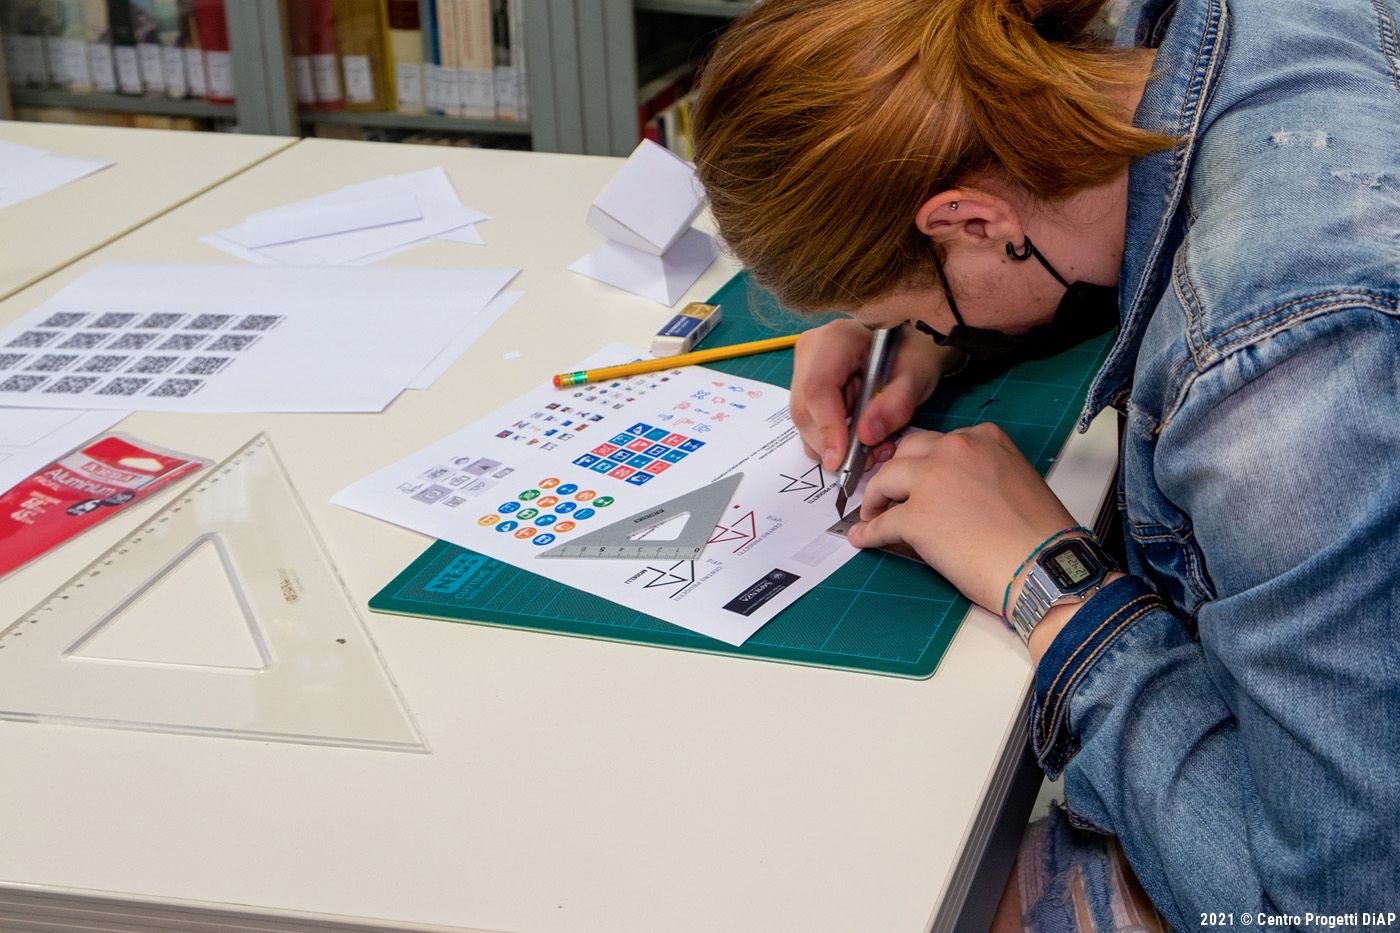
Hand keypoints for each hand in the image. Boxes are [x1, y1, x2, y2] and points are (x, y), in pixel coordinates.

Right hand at [790, 321, 959, 471]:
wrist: (907, 345)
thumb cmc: (914, 353)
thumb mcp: (917, 376)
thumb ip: (896, 405)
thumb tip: (866, 436)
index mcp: (836, 339)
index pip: (818, 389)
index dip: (827, 428)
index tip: (842, 459)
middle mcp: (811, 351)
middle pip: (804, 409)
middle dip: (831, 443)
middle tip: (866, 460)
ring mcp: (803, 368)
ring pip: (804, 420)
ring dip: (833, 444)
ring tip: (871, 447)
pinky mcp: (805, 386)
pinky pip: (810, 421)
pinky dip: (832, 439)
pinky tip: (858, 437)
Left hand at [847, 424, 1077, 614]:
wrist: (1045, 570)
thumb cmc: (1040, 538)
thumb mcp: (1014, 481)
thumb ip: (979, 474)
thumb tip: (947, 494)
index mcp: (985, 438)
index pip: (938, 442)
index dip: (923, 463)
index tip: (916, 478)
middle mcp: (956, 449)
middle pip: (907, 452)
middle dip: (895, 473)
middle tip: (889, 492)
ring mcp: (933, 480)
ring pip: (886, 480)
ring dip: (876, 498)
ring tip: (873, 514)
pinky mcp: (917, 516)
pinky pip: (881, 523)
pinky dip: (869, 532)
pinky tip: (864, 538)